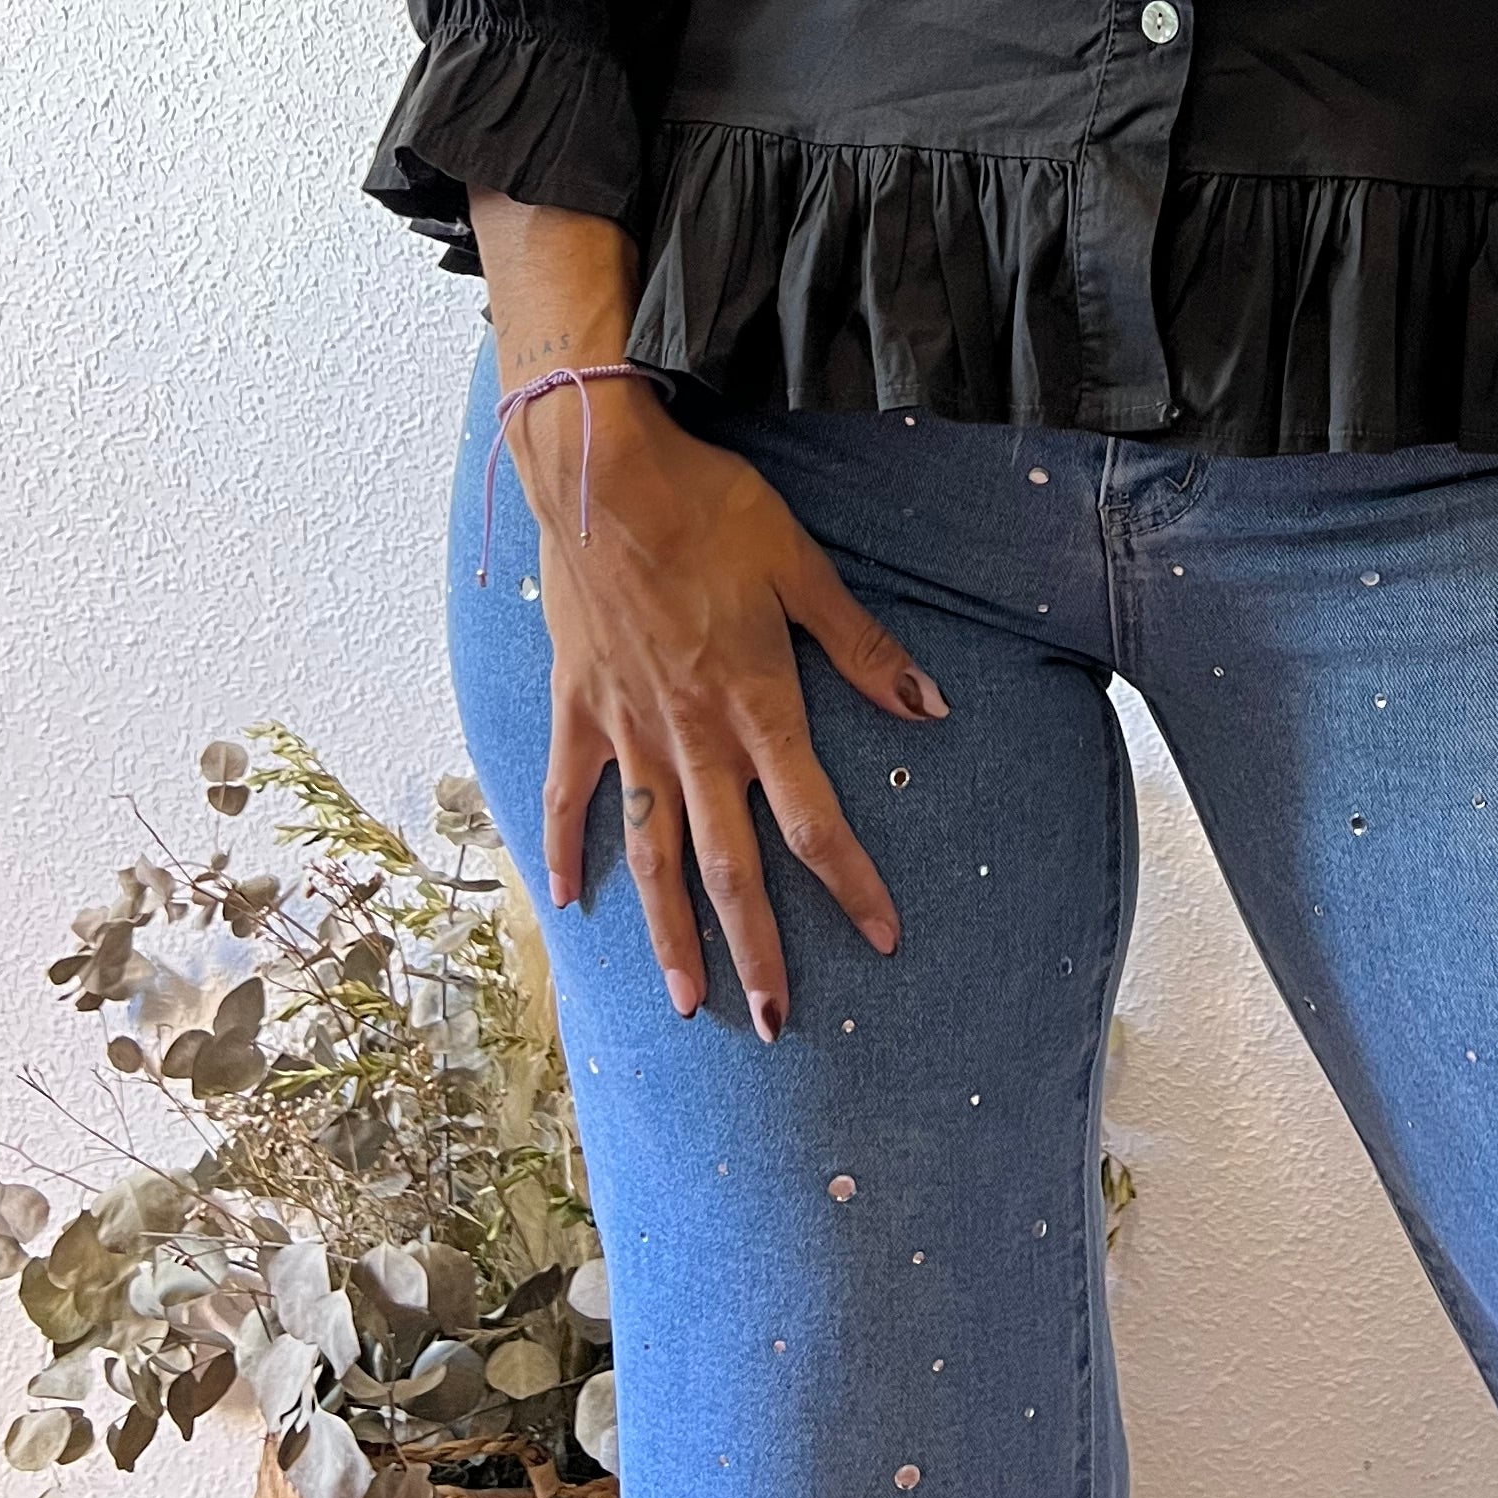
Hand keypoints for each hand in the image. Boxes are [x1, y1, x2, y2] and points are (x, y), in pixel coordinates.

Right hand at [508, 376, 945, 1043]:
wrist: (602, 473)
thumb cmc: (712, 510)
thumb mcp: (802, 571)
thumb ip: (862, 649)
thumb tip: (930, 708)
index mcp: (756, 706)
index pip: (815, 820)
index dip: (852, 885)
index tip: (883, 940)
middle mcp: (692, 736)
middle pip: (730, 866)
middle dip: (757, 951)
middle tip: (775, 1024)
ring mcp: (628, 729)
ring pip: (652, 853)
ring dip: (668, 933)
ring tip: (685, 1002)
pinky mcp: (578, 706)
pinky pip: (572, 792)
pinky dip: (567, 848)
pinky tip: (567, 902)